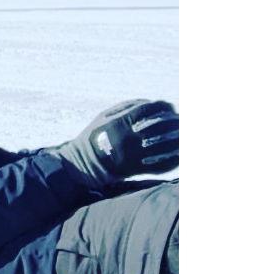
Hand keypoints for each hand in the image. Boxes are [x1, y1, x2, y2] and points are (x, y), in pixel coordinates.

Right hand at [49, 99, 178, 187]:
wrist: (87, 163)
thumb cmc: (97, 135)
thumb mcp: (105, 115)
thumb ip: (128, 107)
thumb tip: (156, 103)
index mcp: (120, 123)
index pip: (150, 110)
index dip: (164, 106)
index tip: (170, 107)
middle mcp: (129, 139)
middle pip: (161, 126)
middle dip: (175, 121)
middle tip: (182, 120)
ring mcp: (135, 155)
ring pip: (165, 146)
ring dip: (179, 139)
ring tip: (186, 134)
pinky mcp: (139, 169)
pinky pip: (162, 164)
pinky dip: (175, 158)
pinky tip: (181, 153)